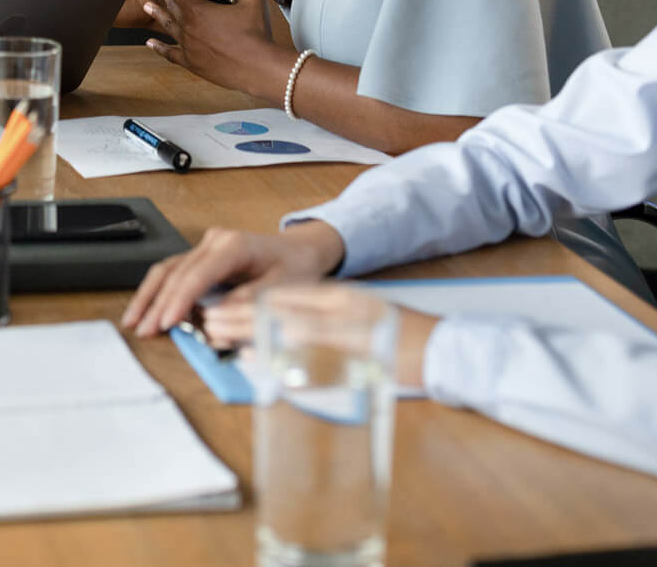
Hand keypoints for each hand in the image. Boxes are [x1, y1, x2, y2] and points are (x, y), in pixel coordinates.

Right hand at [121, 222, 345, 337]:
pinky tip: (147, 309)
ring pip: (168, 270)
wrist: (300, 251)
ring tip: (134, 321)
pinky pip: (174, 273)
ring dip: (150, 297)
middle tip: (143, 330)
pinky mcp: (202, 257)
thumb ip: (249, 302)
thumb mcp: (282, 288)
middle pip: (176, 272)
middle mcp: (214, 242)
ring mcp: (205, 247)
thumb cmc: (294, 268)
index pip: (198, 274)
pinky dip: (159, 292)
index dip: (180, 300)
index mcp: (234, 245)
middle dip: (157, 303)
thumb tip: (216, 318)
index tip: (166, 322)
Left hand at [141, 0, 284, 94]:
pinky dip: (159, 47)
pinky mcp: (191, 62)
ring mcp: (187, 45)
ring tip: (147, 7)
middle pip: (170, 5)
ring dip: (157, 14)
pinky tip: (150, 43)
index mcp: (198, 9)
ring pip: (167, 26)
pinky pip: (169, 54)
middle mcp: (187, 26)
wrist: (259, 67)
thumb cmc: (257, 33)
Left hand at [189, 283, 435, 384]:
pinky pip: (313, 359)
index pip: (285, 295)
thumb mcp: (358, 316)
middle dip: (240, 314)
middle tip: (208, 321)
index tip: (219, 306)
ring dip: (250, 332)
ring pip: (289, 329)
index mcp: (341, 298)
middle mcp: (341, 311)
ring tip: (219, 335)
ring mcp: (349, 334)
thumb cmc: (401, 335)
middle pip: (280, 309)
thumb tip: (279, 325)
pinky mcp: (358, 360)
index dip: (248, 302)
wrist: (448, 349)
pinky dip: (280, 359)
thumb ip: (321, 319)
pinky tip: (257, 360)